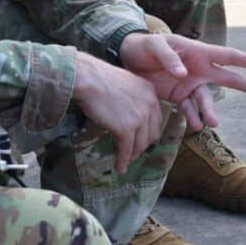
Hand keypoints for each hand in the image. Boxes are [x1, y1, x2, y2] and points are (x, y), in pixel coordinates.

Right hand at [70, 52, 166, 171]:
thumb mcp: (125, 84)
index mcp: (150, 93)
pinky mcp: (126, 128)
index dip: (149, 133)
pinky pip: (126, 149)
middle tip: (133, 153)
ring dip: (133, 155)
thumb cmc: (100, 78)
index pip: (156, 119)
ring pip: (140, 144)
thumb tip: (127, 114)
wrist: (89, 78)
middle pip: (151, 134)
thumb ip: (132, 98)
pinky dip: (123, 160)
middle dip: (142, 146)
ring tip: (125, 162)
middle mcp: (150, 105)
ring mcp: (139, 118)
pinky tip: (119, 166)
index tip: (141, 140)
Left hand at [118, 31, 245, 130]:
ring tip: (212, 124)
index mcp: (198, 52)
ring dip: (210, 111)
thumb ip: (168, 57)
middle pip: (229, 78)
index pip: (227, 55)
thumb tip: (183, 74)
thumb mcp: (154, 45)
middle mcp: (200, 69)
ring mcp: (190, 84)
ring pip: (206, 100)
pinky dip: (192, 117)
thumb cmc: (144, 46)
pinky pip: (189, 109)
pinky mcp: (178, 96)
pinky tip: (197, 126)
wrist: (127, 59)